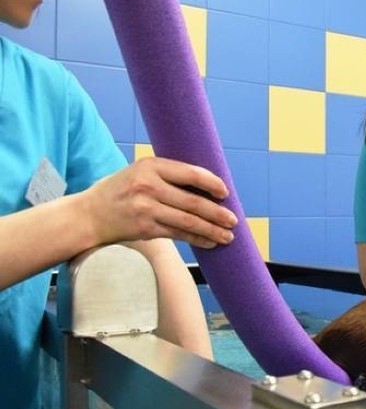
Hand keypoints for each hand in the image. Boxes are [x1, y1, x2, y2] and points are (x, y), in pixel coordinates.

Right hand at [81, 157, 237, 248]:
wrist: (88, 215)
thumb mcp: (139, 172)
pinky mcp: (145, 228)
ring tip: (228, 235)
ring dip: (212, 230)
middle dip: (218, 213)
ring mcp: (146, 208)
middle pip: (193, 201)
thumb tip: (205, 184)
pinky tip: (210, 242)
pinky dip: (197, 239)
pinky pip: (178, 234)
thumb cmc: (119, 191)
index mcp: (150, 166)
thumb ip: (167, 175)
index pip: (190, 173)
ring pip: (188, 221)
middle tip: (234, 220)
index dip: (212, 183)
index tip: (225, 192)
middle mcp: (148, 186)